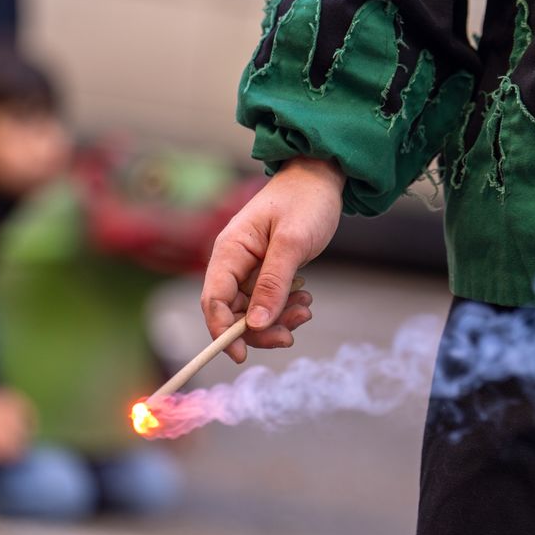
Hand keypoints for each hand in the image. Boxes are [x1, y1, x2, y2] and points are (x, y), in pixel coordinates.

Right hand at [201, 157, 345, 362]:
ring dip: (277, 319)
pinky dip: (285, 308)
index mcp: (229, 250)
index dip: (221, 332)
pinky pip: (268, 302)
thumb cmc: (305, 202)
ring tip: (306, 307)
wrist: (321, 178)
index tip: (241, 356)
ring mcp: (249, 268)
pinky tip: (305, 300)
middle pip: (233, 313)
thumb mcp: (292, 242)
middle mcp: (233, 262)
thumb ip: (273, 283)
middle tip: (291, 334)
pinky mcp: (266, 272)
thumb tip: (254, 324)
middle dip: (260, 329)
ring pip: (252, 311)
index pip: (213, 300)